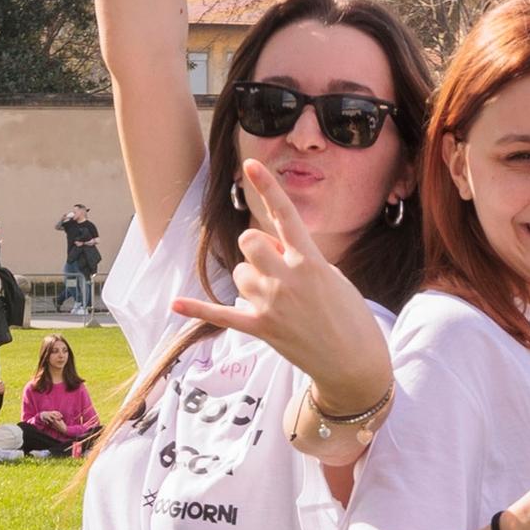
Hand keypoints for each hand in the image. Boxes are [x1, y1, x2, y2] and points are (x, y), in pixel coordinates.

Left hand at [168, 161, 391, 410]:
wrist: (354, 365)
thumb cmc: (351, 318)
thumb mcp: (333, 277)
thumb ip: (300, 258)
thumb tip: (270, 254)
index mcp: (311, 261)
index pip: (284, 215)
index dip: (268, 187)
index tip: (251, 165)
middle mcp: (288, 280)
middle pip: (249, 242)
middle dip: (258, 248)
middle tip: (279, 268)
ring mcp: (272, 305)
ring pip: (240, 274)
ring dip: (252, 279)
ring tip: (277, 298)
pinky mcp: (261, 329)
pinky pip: (221, 315)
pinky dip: (198, 310)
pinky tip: (175, 305)